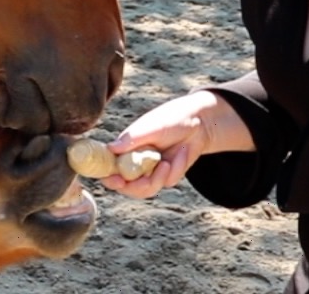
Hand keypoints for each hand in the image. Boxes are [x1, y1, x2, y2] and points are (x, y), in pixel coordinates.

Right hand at [101, 91, 247, 198]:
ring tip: (167, 162)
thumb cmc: (170, 118)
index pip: (108, 168)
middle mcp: (134, 162)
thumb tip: (110, 148)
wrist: (199, 123)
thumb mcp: (151, 127)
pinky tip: (181, 153)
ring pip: (146, 190)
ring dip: (158, 178)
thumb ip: (131, 139)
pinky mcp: (166, 176)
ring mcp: (150, 170)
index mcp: (124, 148)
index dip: (109, 178)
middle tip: (149, 179)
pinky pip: (167, 182)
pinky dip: (175, 170)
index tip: (117, 180)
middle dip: (138, 186)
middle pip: (126, 187)